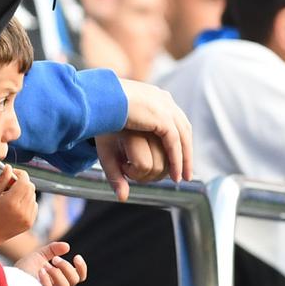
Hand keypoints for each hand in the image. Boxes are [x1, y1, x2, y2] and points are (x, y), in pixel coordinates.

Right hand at [0, 165, 37, 253]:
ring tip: (11, 197)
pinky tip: (15, 205)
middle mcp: (22, 210)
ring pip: (33, 196)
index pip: (24, 180)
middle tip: (9, 186)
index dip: (19, 174)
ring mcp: (27, 218)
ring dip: (24, 192)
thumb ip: (1, 180)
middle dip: (22, 182)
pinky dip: (27, 202)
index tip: (12, 174)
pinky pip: (34, 205)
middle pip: (31, 187)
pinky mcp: (29, 223)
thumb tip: (9, 168)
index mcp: (11, 202)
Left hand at [14, 241, 88, 285]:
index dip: (82, 268)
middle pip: (73, 280)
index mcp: (60, 279)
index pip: (78, 277)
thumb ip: (53, 250)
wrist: (7, 279)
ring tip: (45, 266)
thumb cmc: (23, 269)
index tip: (76, 256)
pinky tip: (40, 272)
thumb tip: (67, 247)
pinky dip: (47, 280)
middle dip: (66, 267)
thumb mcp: (39, 256)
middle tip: (54, 260)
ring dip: (57, 274)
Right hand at [97, 79, 192, 199]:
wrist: (98, 97)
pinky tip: (175, 174)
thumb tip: (123, 190)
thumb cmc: (100, 110)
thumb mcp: (118, 127)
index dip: (178, 139)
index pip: (175, 118)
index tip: (178, 157)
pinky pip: (174, 143)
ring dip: (185, 159)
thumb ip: (126, 144)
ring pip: (183, 137)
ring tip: (183, 177)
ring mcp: (164, 106)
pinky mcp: (162, 117)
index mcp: (155, 95)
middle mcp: (163, 99)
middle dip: (186, 151)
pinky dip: (177, 160)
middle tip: (186, 172)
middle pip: (183, 128)